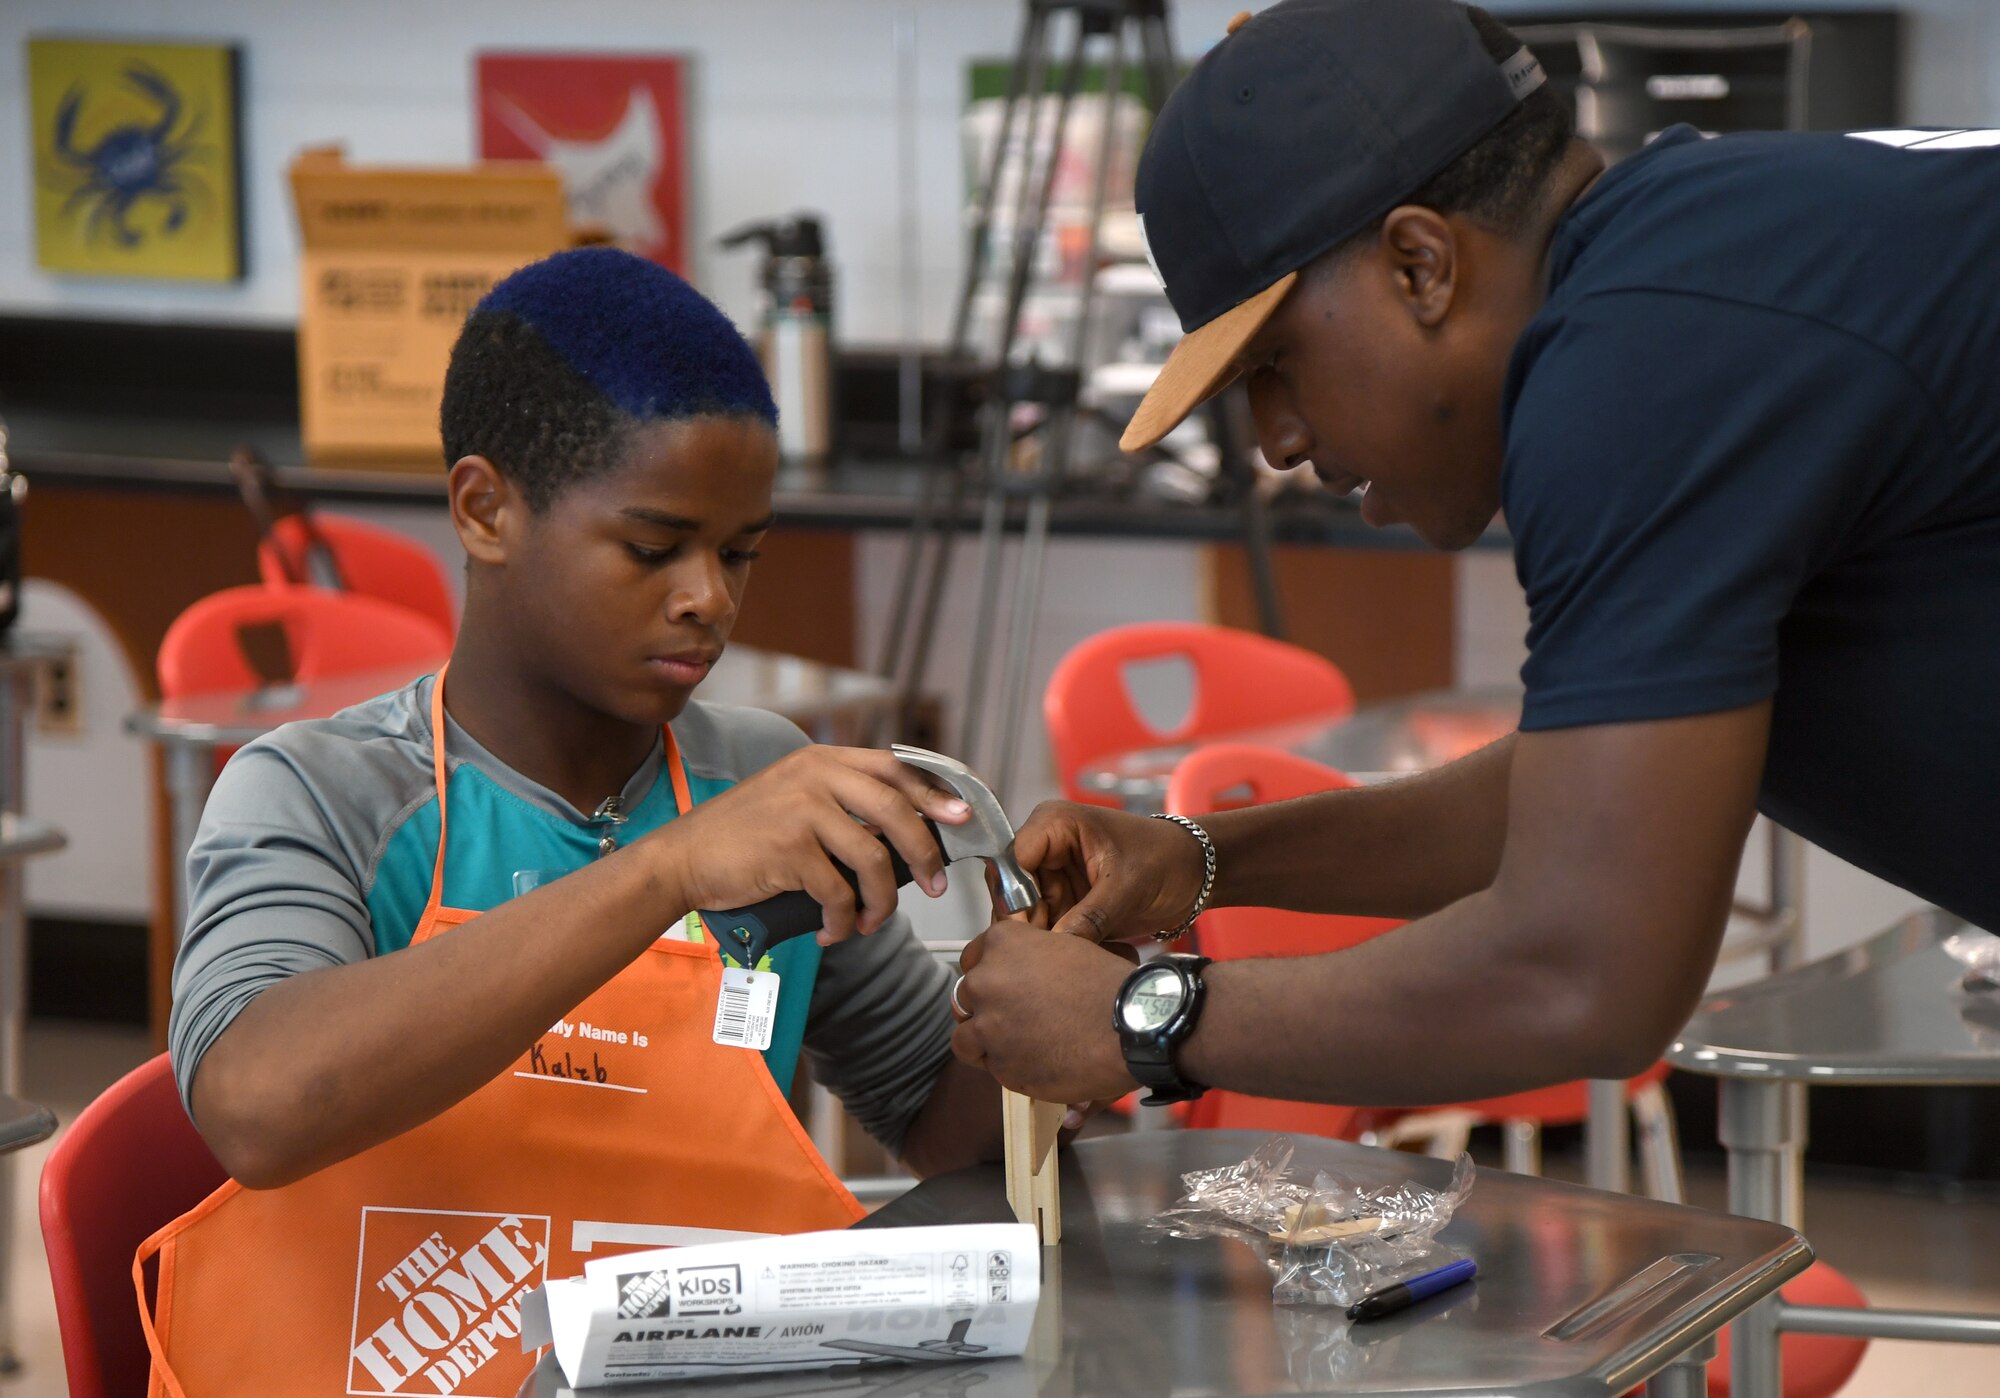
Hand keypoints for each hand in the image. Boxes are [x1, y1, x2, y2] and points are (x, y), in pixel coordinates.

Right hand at [653, 746, 970, 940]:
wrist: (684, 857)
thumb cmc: (744, 835)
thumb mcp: (794, 798)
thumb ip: (841, 802)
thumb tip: (900, 835)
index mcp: (823, 760)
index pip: (896, 767)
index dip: (937, 792)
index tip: (964, 816)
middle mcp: (816, 777)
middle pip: (897, 810)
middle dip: (926, 853)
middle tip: (936, 885)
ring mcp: (802, 811)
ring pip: (873, 859)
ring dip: (883, 901)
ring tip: (872, 922)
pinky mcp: (788, 850)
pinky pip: (838, 893)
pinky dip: (844, 921)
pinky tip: (834, 932)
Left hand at [951, 921, 1137, 1102]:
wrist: (1130, 1028)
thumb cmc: (1110, 986)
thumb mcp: (1069, 948)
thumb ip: (1034, 958)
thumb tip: (1024, 972)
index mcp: (1002, 943)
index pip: (972, 957)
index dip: (988, 973)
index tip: (1000, 984)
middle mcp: (986, 981)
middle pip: (966, 997)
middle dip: (985, 1008)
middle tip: (1016, 1018)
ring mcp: (988, 1025)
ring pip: (965, 1038)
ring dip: (986, 1042)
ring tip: (1018, 1046)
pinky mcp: (999, 1064)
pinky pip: (991, 1067)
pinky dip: (1007, 1067)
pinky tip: (1034, 1062)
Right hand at [1006, 800, 1205, 942]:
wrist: (1194, 874)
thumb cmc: (1165, 860)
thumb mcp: (1126, 888)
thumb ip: (1088, 916)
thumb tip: (1054, 947)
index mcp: (1055, 823)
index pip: (1012, 859)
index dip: (1016, 895)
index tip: (1030, 927)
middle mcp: (1047, 847)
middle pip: (1012, 889)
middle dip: (1028, 922)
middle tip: (1046, 950)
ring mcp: (1054, 875)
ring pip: (1026, 913)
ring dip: (1042, 937)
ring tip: (1061, 957)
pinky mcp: (1065, 900)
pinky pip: (1046, 925)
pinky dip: (1056, 943)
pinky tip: (1071, 956)